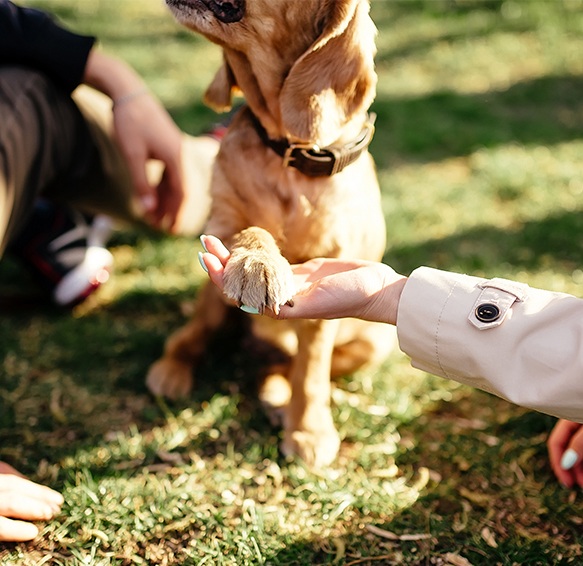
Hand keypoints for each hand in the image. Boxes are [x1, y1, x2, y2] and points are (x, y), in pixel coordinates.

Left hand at [83, 50, 185, 231]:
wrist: (127, 91)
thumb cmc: (129, 122)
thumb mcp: (132, 155)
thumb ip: (141, 183)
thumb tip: (148, 211)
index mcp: (175, 157)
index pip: (180, 192)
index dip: (175, 212)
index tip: (169, 230)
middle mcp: (178, 152)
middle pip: (178, 188)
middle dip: (170, 209)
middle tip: (162, 228)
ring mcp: (172, 147)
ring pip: (173, 179)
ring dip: (164, 198)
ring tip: (155, 214)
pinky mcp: (165, 142)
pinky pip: (167, 170)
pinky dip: (161, 184)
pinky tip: (153, 193)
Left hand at [199, 235, 406, 324]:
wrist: (377, 291)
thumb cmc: (351, 297)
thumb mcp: (320, 302)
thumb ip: (292, 305)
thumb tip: (262, 308)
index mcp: (282, 307)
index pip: (242, 294)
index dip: (222, 278)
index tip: (208, 260)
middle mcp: (282, 298)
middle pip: (243, 281)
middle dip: (222, 263)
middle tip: (204, 241)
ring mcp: (291, 285)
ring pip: (254, 270)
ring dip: (234, 257)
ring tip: (214, 241)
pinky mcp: (302, 273)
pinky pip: (271, 264)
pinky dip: (255, 254)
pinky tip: (244, 243)